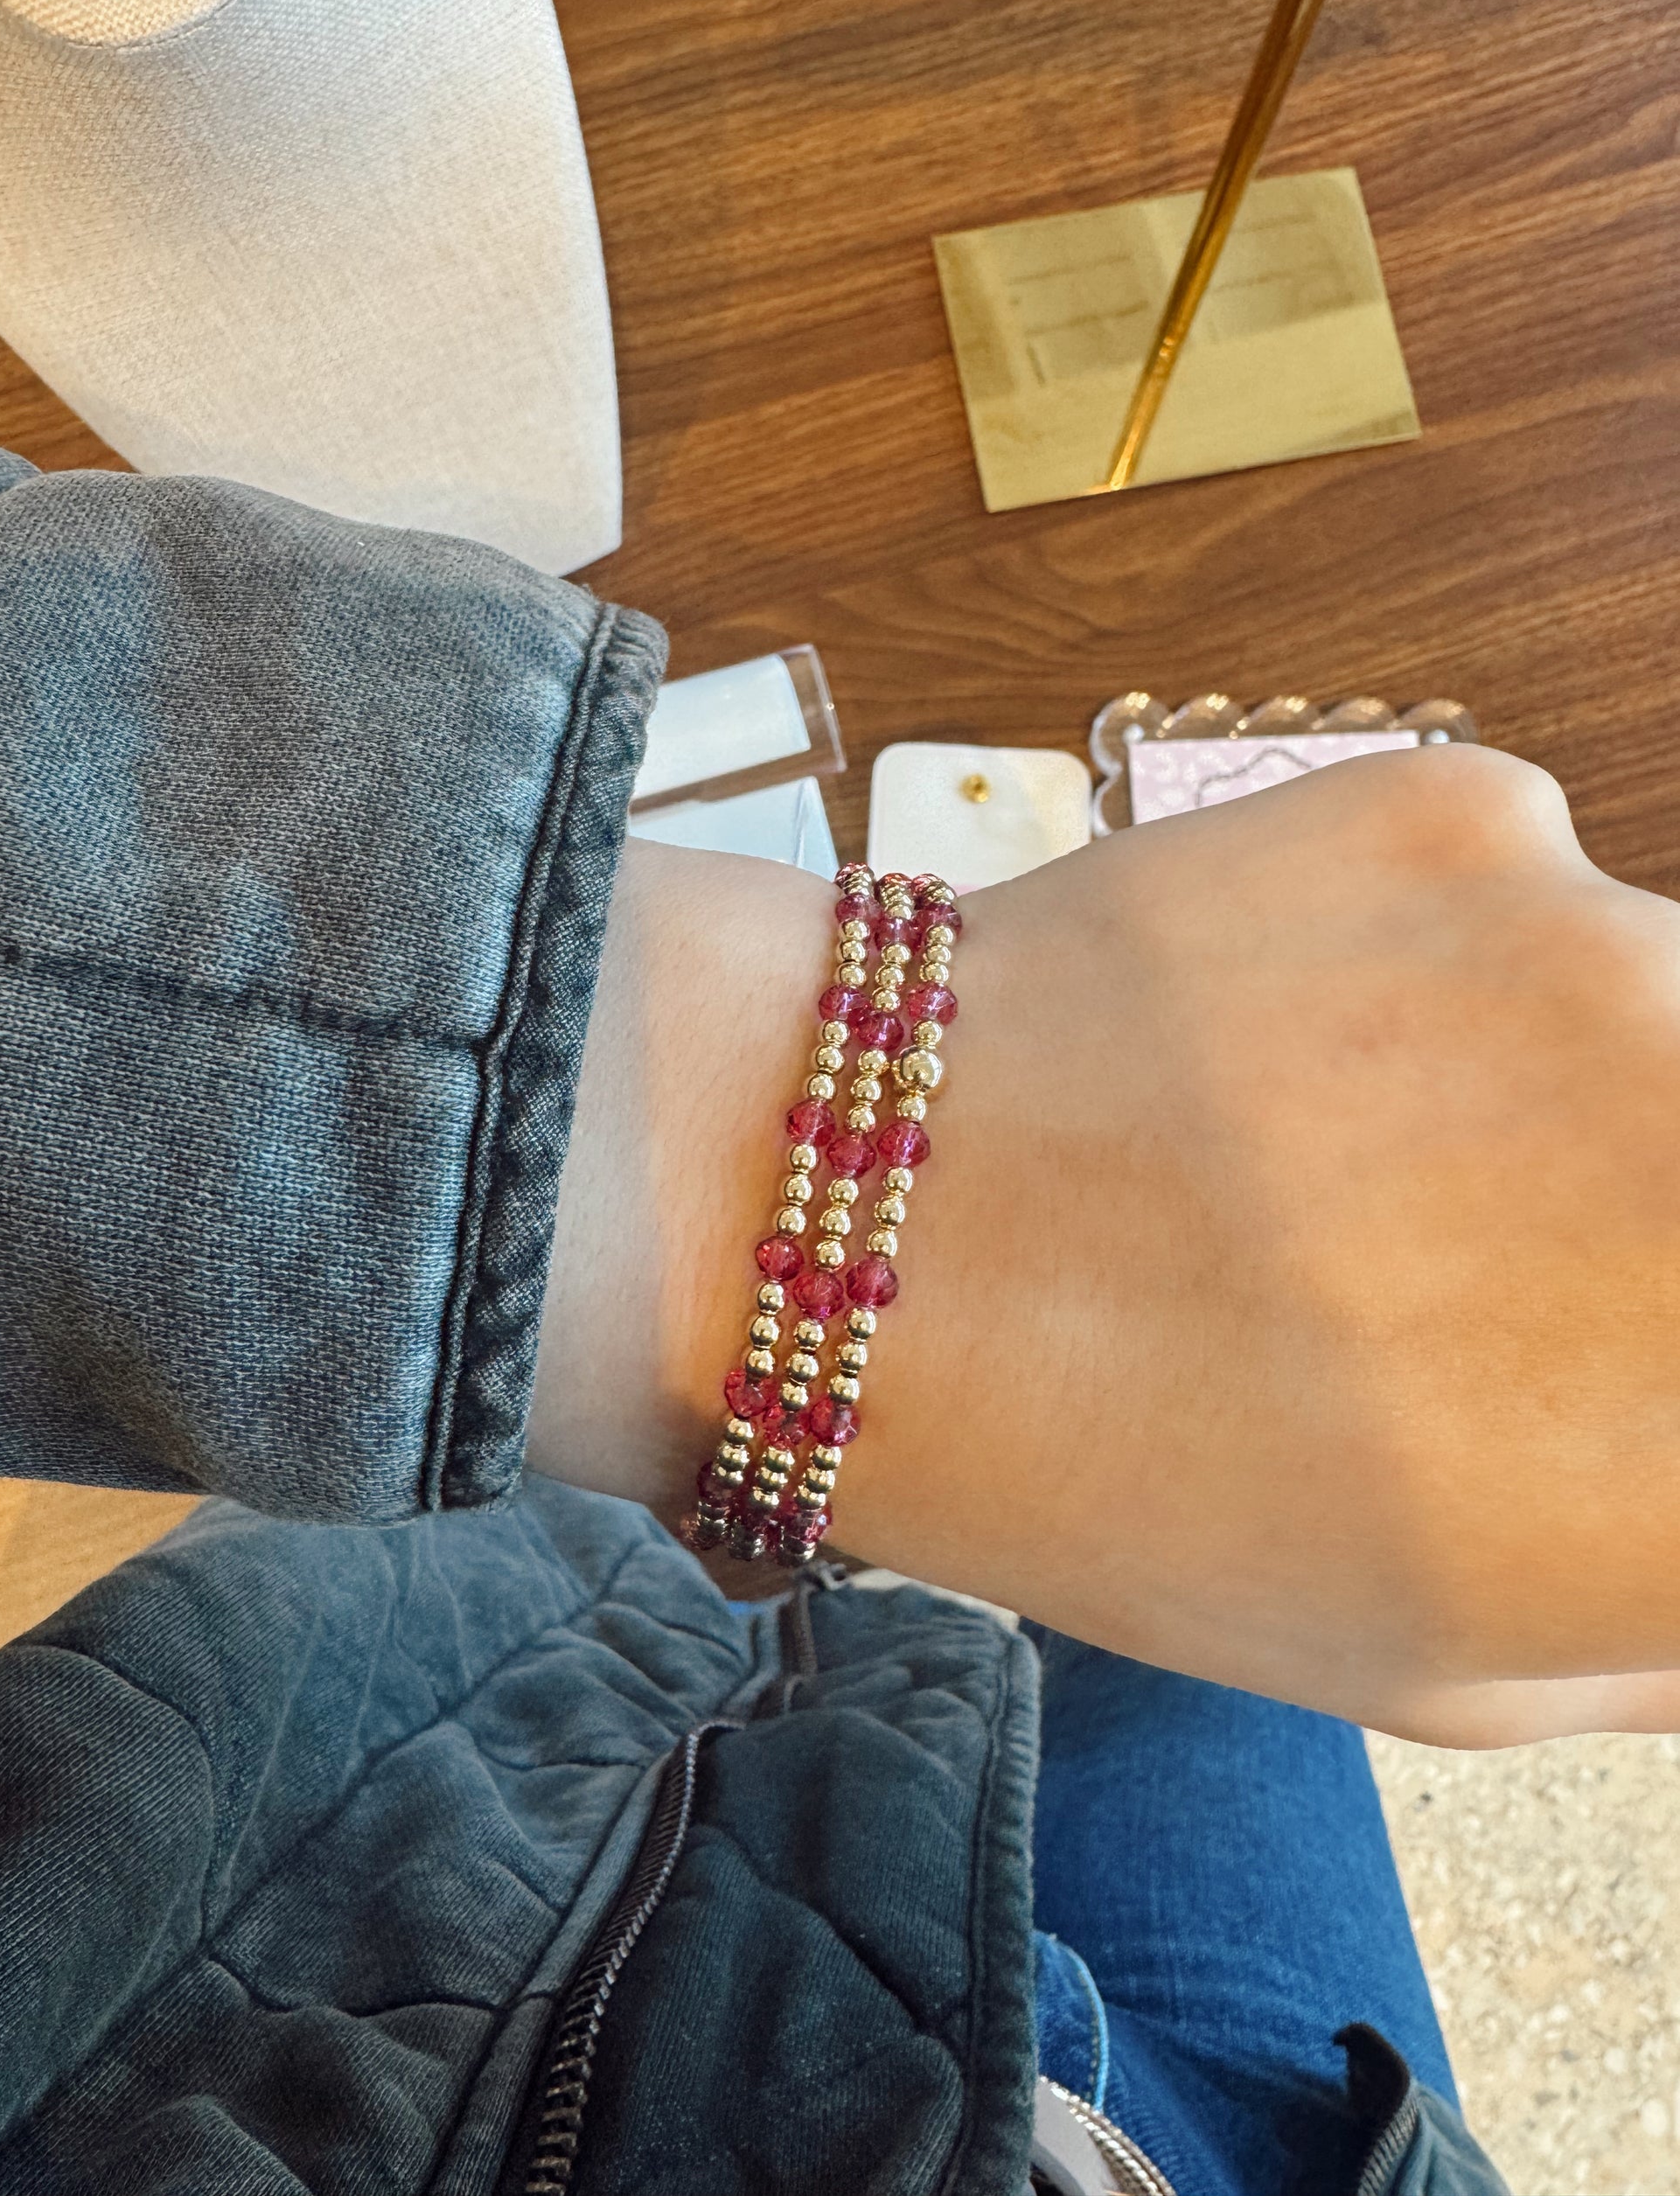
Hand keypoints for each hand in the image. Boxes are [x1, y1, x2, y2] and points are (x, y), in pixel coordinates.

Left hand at [532, 751, 1679, 1745]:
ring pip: (1671, 1017)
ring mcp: (1619, 957)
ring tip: (1374, 1155)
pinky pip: (1542, 891)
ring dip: (1586, 1090)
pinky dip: (1465, 968)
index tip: (1599, 1336)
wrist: (864, 1230)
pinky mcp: (1468, 809)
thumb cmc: (1146, 1492)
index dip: (1656, 1358)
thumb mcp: (1470, 1654)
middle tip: (1496, 1246)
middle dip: (1635, 1217)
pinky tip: (1299, 1040)